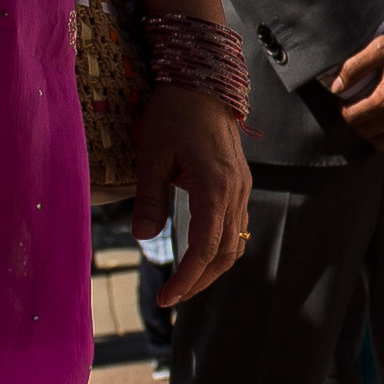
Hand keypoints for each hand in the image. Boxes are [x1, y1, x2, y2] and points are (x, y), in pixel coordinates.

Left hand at [131, 82, 254, 305]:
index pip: (205, 249)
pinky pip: (237, 227)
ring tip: (185, 283)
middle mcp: (235, 192)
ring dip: (212, 268)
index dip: (187, 278)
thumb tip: (142, 237)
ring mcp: (241, 188)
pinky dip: (220, 248)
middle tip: (172, 298)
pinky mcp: (240, 183)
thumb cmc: (173, 115)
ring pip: (235, 243)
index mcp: (214, 188)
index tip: (167, 299)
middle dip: (199, 281)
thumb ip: (149, 199)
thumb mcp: (152, 157)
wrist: (203, 84)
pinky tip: (200, 254)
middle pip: (224, 253)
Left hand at [326, 25, 383, 158]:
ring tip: (374, 124)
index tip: (347, 103)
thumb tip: (337, 87)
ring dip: (375, 137)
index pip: (354, 117)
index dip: (345, 111)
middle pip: (368, 132)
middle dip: (359, 123)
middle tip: (359, 112)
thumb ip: (355, 67)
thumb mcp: (382, 46)